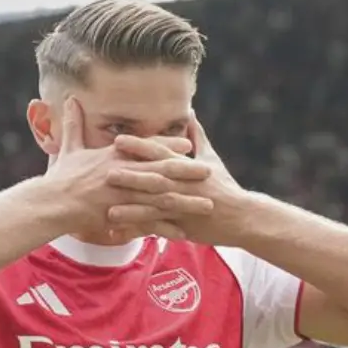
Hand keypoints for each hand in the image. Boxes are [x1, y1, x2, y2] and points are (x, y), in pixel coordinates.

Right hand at [42, 98, 214, 239]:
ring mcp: (123, 194)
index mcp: (114, 156)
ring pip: (161, 198)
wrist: (51, 203)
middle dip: (188, 171)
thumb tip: (71, 100)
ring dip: (186, 201)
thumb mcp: (69, 148)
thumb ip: (74, 125)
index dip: (169, 147)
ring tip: (207, 205)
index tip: (189, 145)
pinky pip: (148, 222)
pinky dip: (166, 227)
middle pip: (162, 170)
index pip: (148, 148)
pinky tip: (184, 232)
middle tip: (209, 171)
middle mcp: (123, 173)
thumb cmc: (60, 177)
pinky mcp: (120, 214)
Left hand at [107, 114, 248, 244]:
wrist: (242, 216)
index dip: (139, 147)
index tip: (118, 140)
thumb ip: (197, 136)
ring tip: (109, 210)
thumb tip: (190, 112)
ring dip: (132, 209)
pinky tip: (119, 235)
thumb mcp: (211, 158)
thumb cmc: (224, 185)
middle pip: (154, 180)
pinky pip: (157, 230)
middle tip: (105, 172)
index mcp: (186, 167)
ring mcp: (183, 207)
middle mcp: (183, 185)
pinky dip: (138, 232)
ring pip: (155, 208)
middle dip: (130, 176)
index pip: (160, 154)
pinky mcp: (183, 226)